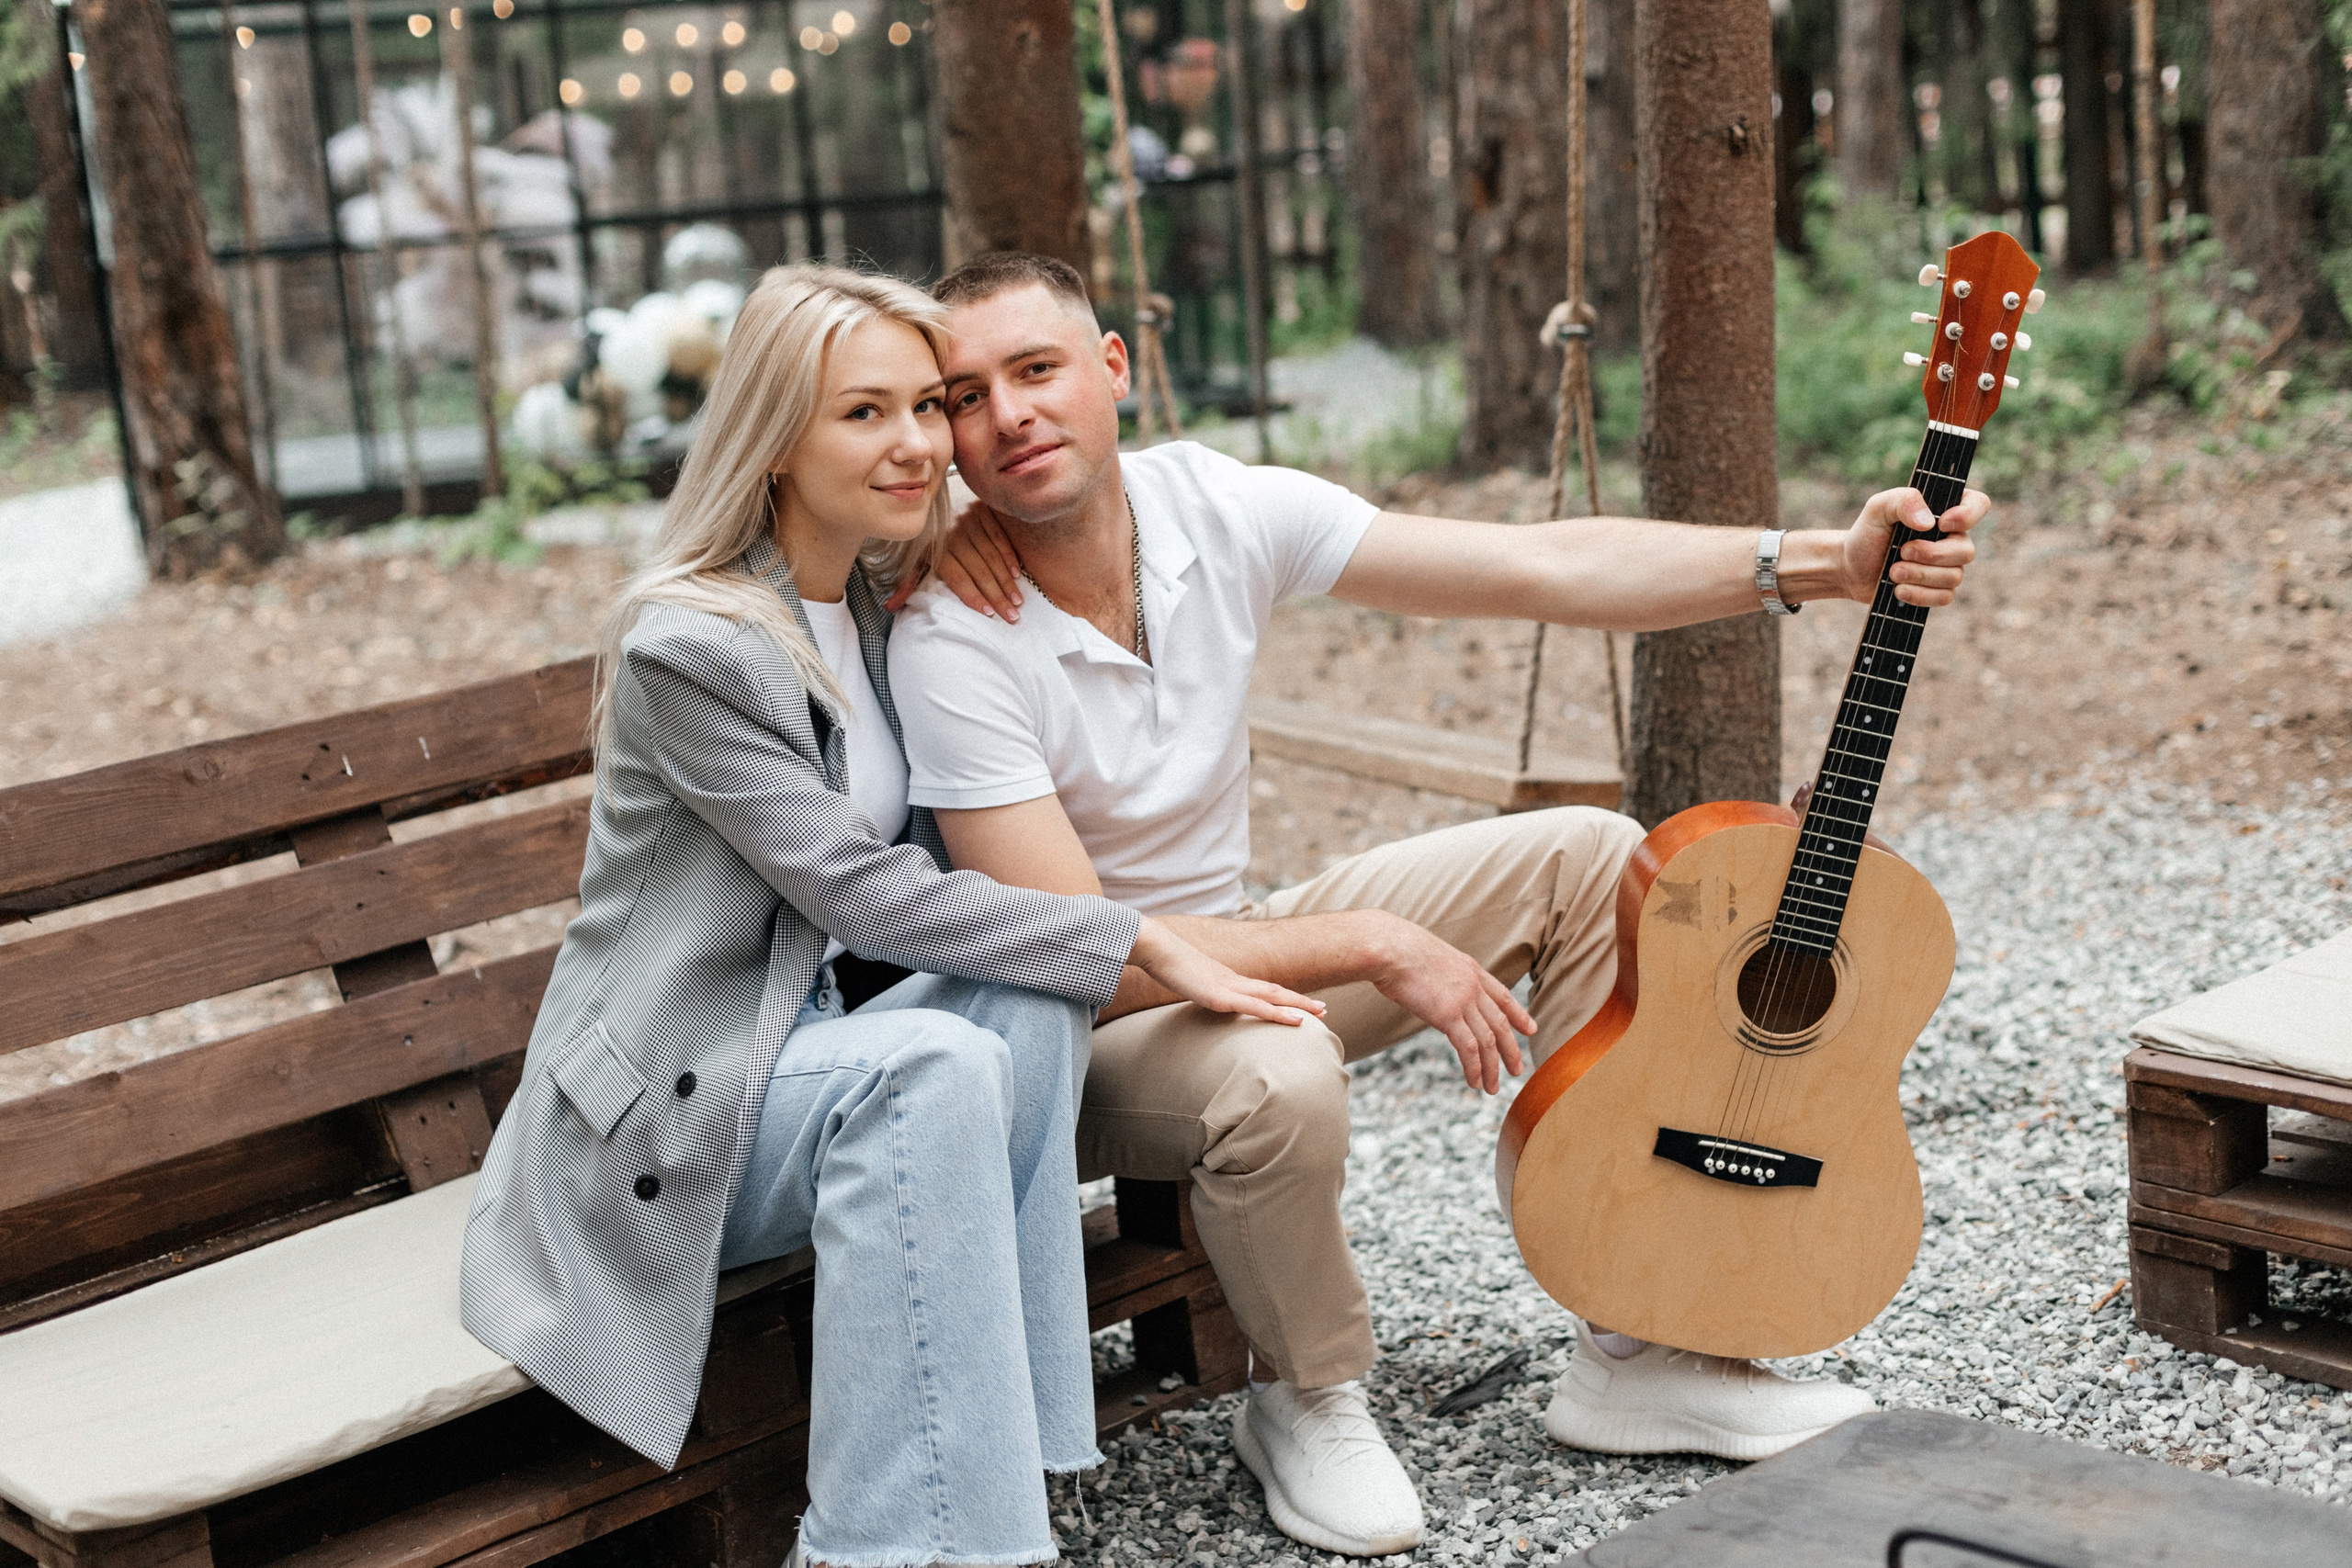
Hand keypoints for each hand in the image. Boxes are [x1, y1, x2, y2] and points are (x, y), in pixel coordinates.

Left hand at [883, 496, 1029, 617]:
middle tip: (1011, 617)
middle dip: (997, 596)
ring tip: (1017, 603)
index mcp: (937, 548)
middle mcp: (953, 533)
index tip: (987, 614)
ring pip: (992, 557)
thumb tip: (889, 608)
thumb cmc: (930, 537)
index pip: (958, 578)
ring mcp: (970, 520)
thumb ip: (908, 582)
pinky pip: (1000, 538)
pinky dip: (1009, 557)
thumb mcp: (917, 557)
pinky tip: (1017, 575)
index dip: (973, 596)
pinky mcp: (984, 511)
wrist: (938, 499)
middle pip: (979, 571)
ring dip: (1007, 582)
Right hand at [1129, 917, 1329, 1027]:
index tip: (1300, 1004)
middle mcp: (1233, 981)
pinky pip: (1257, 1008)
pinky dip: (1279, 1014)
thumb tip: (1197, 997)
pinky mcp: (1221, 996)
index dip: (1282, 997)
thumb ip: (1195, 989)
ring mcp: (1229, 988)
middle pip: (1275, 991)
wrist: (1155, 948)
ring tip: (1321, 1013)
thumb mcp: (1185, 982)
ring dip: (1299, 1005)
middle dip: (1300, 1001)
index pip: (1261, 989)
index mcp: (1226, 979)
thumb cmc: (1164, 964)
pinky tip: (1296, 1021)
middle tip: (1324, 1010)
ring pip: (1273, 997)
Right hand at [1364, 914, 1534, 1093]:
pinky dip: (1474, 1068)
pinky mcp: (1448, 1016)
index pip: (1503, 996)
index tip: (1530, 1029)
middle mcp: (1473, 986)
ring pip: (1488, 1040)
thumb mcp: (1431, 957)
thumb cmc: (1398, 949)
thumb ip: (1441, 975)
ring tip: (1492, 1087)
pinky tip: (1475, 1082)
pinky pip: (1469, 1048)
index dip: (1519, 1014)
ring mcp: (1463, 1001)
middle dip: (1511, 1049)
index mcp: (1471, 970)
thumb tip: (1433, 986)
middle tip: (1517, 1070)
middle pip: (1501, 1023)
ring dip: (1492, 1067)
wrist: (1389, 948)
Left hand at [1838, 485, 1986, 606]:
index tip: (1941, 523)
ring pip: (1954, 577)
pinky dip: (1919, 595)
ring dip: (1919, 575)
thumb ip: (1903, 501)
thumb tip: (1929, 522)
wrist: (1851, 568)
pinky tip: (1898, 590)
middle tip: (1901, 551)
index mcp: (1944, 510)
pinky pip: (1944, 597)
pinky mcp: (1938, 590)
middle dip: (1930, 555)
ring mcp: (1947, 566)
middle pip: (1965, 551)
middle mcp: (1952, 538)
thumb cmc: (1868, 534)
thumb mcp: (1878, 509)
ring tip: (1892, 572)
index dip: (1969, 515)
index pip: (1978, 504)